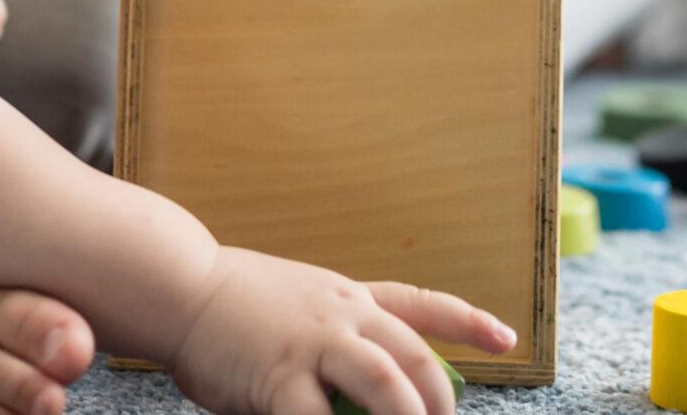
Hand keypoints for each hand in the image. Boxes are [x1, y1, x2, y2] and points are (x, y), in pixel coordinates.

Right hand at [168, 247, 512, 414]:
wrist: (180, 286)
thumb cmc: (234, 304)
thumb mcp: (298, 307)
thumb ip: (335, 339)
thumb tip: (369, 392)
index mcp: (349, 298)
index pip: (422, 303)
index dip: (469, 322)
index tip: (507, 338)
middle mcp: (341, 317)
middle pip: (414, 355)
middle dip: (440, 401)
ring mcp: (313, 345)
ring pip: (383, 381)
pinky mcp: (278, 378)